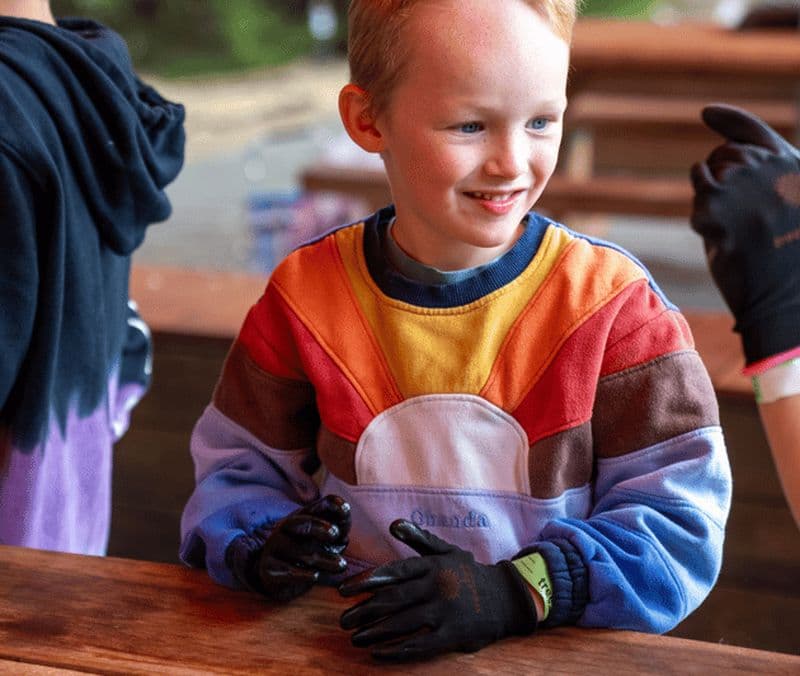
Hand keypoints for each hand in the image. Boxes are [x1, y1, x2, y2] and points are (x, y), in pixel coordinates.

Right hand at [258, 494, 350, 601]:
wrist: (276, 576)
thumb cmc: (307, 552)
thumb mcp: (325, 539)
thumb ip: (338, 532)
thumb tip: (345, 536)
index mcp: (303, 517)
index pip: (317, 506)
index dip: (331, 504)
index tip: (346, 508)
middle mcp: (286, 528)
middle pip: (301, 522)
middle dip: (319, 525)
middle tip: (336, 533)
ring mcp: (275, 547)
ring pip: (300, 551)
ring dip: (324, 558)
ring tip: (341, 565)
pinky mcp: (269, 568)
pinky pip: (287, 571)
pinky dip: (302, 574)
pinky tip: (315, 575)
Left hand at [338, 519, 536, 661]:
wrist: (506, 597)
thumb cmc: (469, 573)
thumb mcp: (446, 551)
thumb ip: (419, 538)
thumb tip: (393, 524)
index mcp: (431, 565)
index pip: (392, 572)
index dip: (365, 582)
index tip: (343, 591)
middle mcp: (436, 586)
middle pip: (392, 599)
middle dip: (364, 611)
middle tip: (343, 621)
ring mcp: (444, 611)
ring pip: (401, 623)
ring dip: (374, 632)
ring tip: (355, 638)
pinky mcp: (453, 635)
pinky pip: (419, 645)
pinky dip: (396, 650)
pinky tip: (378, 653)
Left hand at [690, 104, 799, 364]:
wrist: (786, 297)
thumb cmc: (788, 261)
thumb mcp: (789, 208)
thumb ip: (766, 181)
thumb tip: (721, 160)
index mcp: (792, 166)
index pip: (753, 131)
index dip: (727, 119)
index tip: (707, 113)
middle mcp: (769, 165)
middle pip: (723, 154)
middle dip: (721, 179)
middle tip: (743, 218)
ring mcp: (741, 182)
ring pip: (706, 172)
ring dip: (712, 197)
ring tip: (738, 228)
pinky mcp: (715, 204)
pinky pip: (698, 196)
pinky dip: (705, 214)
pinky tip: (726, 233)